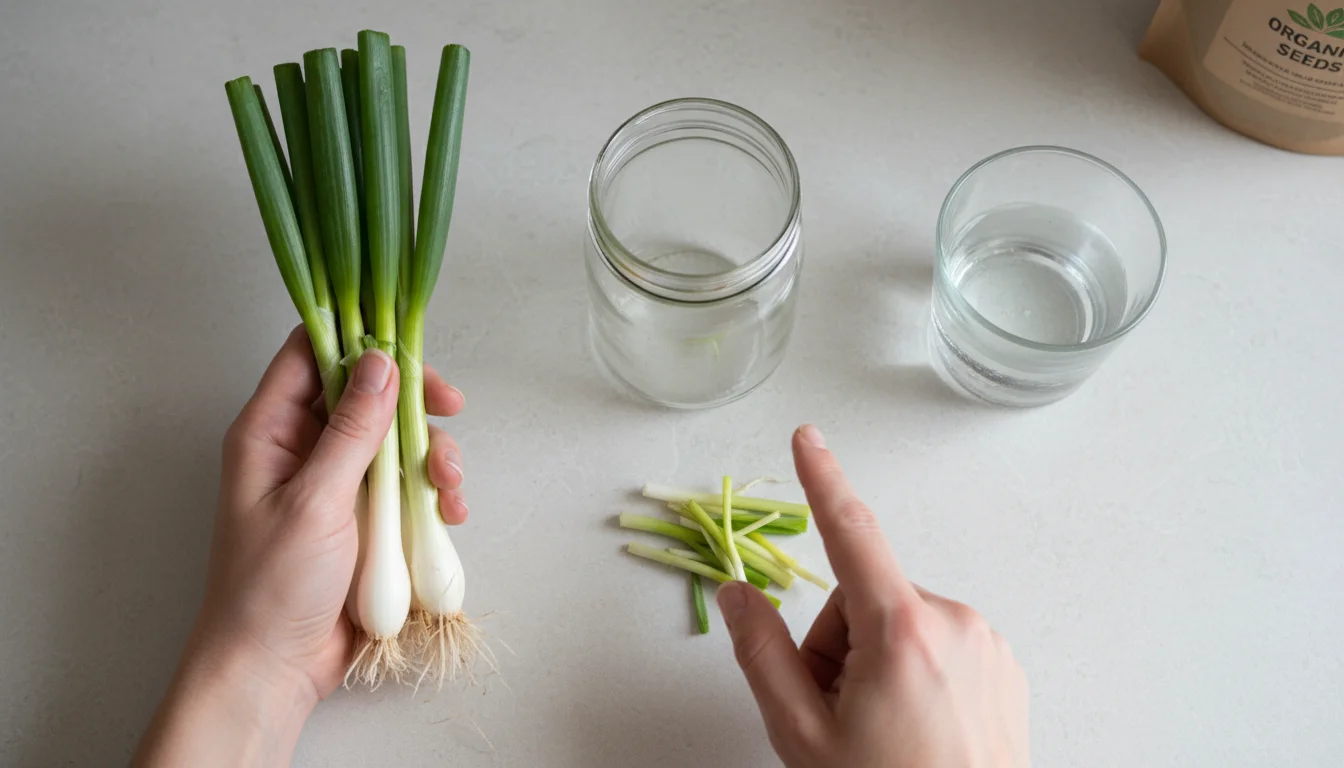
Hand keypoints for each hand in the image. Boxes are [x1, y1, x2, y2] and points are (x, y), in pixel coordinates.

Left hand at [134, 326, 468, 766]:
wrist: (275, 668)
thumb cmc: (271, 587)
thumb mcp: (314, 500)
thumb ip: (351, 430)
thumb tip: (380, 362)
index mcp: (271, 431)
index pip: (311, 353)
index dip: (358, 338)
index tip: (406, 345)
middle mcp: (304, 448)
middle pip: (367, 392)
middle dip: (413, 401)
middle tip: (450, 408)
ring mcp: (338, 483)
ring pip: (397, 439)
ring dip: (434, 454)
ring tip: (450, 486)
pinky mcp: (367, 517)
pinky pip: (410, 486)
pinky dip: (435, 493)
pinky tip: (450, 514)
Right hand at [717, 425, 1029, 767]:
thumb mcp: (801, 735)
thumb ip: (760, 652)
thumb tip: (735, 593)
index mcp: (902, 631)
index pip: (850, 534)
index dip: (821, 480)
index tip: (806, 437)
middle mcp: (953, 621)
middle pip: (863, 597)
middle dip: (837, 643)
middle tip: (837, 712)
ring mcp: (985, 643)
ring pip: (900, 621)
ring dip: (877, 659)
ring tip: (881, 728)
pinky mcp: (1003, 664)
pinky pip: (938, 641)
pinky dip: (916, 670)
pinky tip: (916, 726)